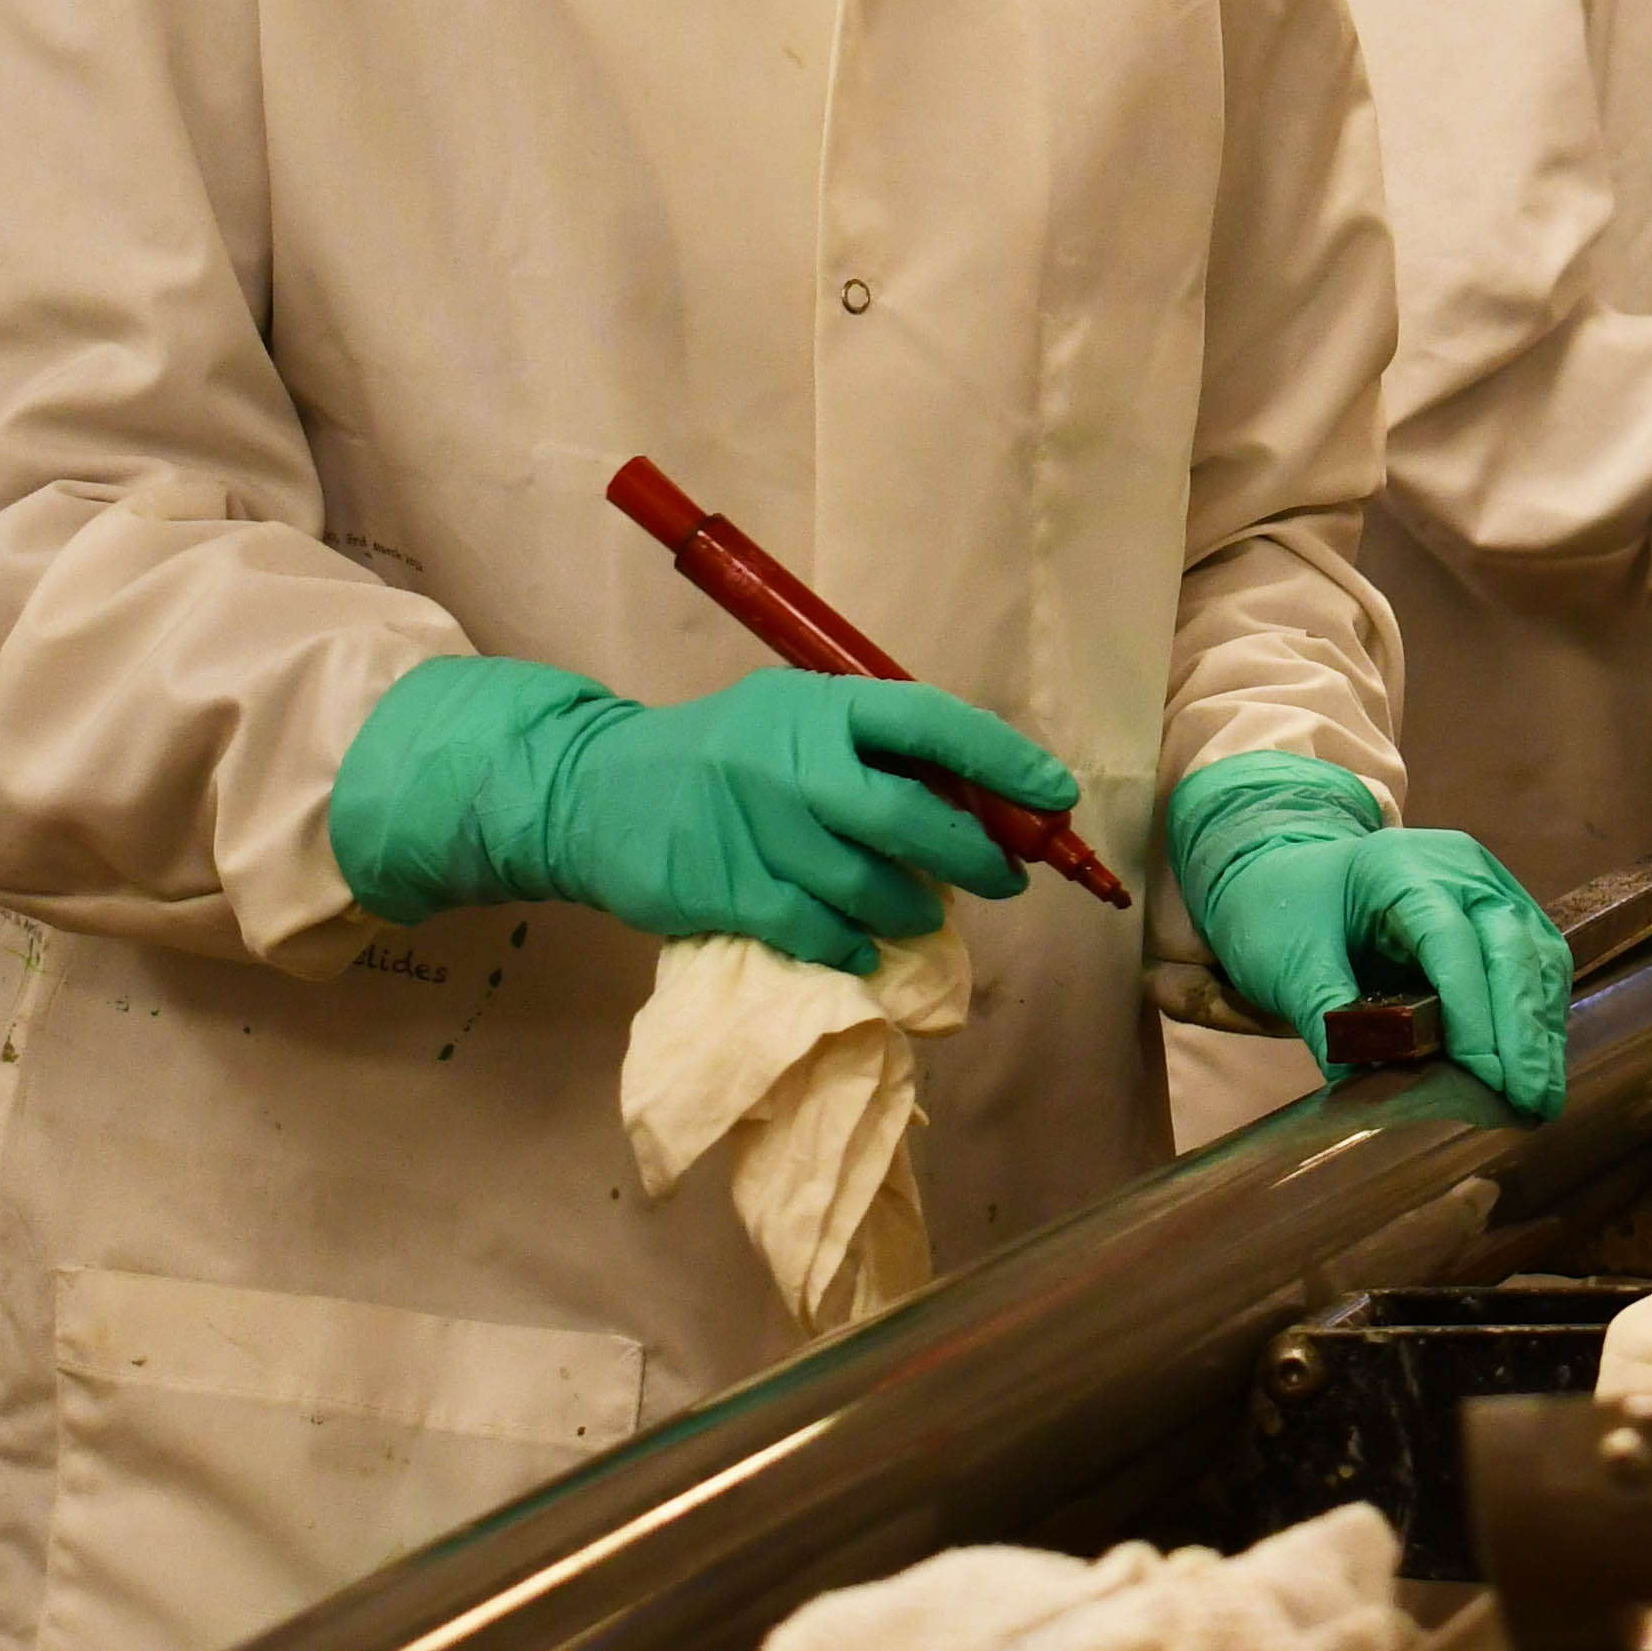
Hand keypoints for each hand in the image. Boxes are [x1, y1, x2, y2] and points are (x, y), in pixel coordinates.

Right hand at [333, 652, 1077, 975]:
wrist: (595, 791)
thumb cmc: (722, 756)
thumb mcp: (793, 723)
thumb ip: (871, 751)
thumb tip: (979, 801)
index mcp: (819, 706)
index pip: (930, 723)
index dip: (1002, 760)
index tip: (1055, 796)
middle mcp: (792, 761)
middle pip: (910, 817)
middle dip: (975, 854)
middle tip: (1007, 876)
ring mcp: (757, 828)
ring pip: (869, 885)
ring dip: (911, 908)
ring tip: (919, 912)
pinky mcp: (726, 890)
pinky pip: (819, 931)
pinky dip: (854, 944)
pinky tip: (861, 943)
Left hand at [1168, 755, 1570, 1119]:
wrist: (1293, 877)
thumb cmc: (1285, 915)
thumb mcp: (1289, 965)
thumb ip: (1330, 1021)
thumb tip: (1374, 1091)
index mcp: (1397, 867)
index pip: (1449, 939)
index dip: (1471, 1011)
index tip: (1482, 1077)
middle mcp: (1457, 867)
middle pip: (1509, 945)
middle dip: (1523, 1030)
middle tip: (1531, 1102)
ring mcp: (1487, 885)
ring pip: (1535, 955)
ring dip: (1541, 1029)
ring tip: (1539, 1099)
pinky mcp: (1503, 911)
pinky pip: (1536, 961)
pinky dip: (1539, 1015)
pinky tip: (1535, 1066)